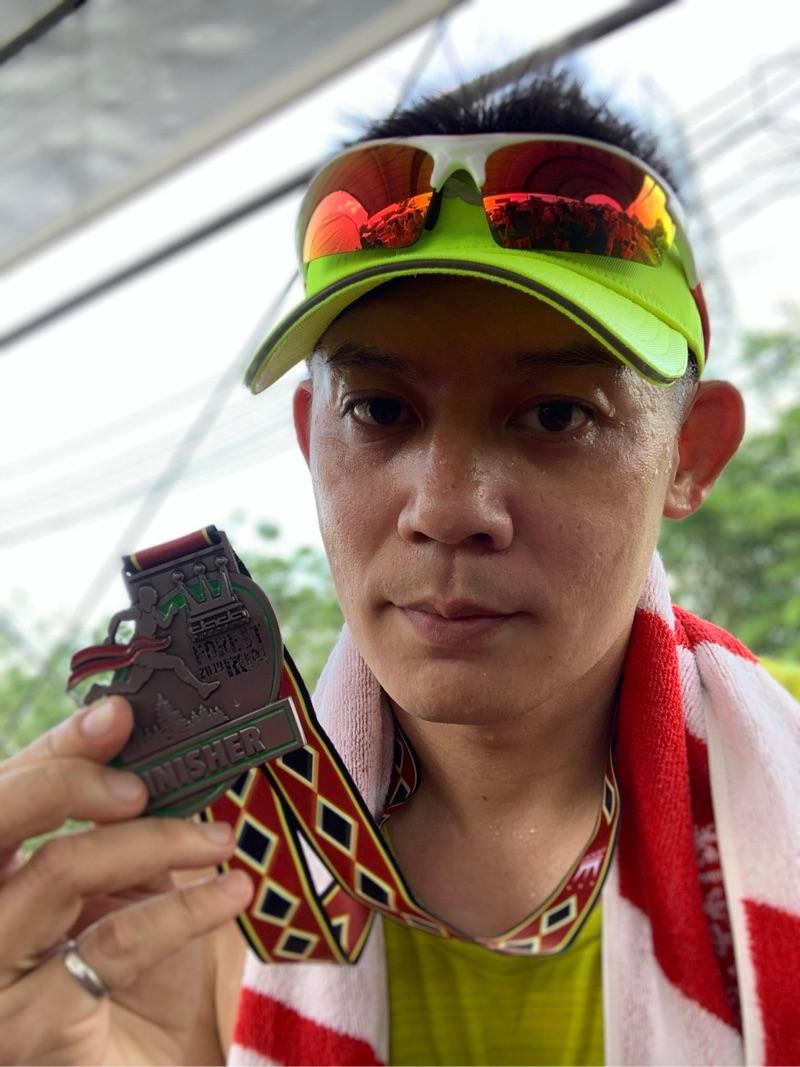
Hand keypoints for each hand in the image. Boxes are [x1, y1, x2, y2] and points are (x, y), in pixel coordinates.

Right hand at [0, 697, 252, 1064]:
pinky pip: (113, 941)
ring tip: (217, 839)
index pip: (6, 795)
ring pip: (58, 869)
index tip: (120, 713)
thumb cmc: (131, 984)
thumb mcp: (127, 891)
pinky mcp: (24, 1031)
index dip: (58, 748)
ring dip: (152, 841)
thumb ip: (124, 833)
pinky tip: (233, 893)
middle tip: (140, 783)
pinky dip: (184, 908)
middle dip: (66, 778)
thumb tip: (160, 756)